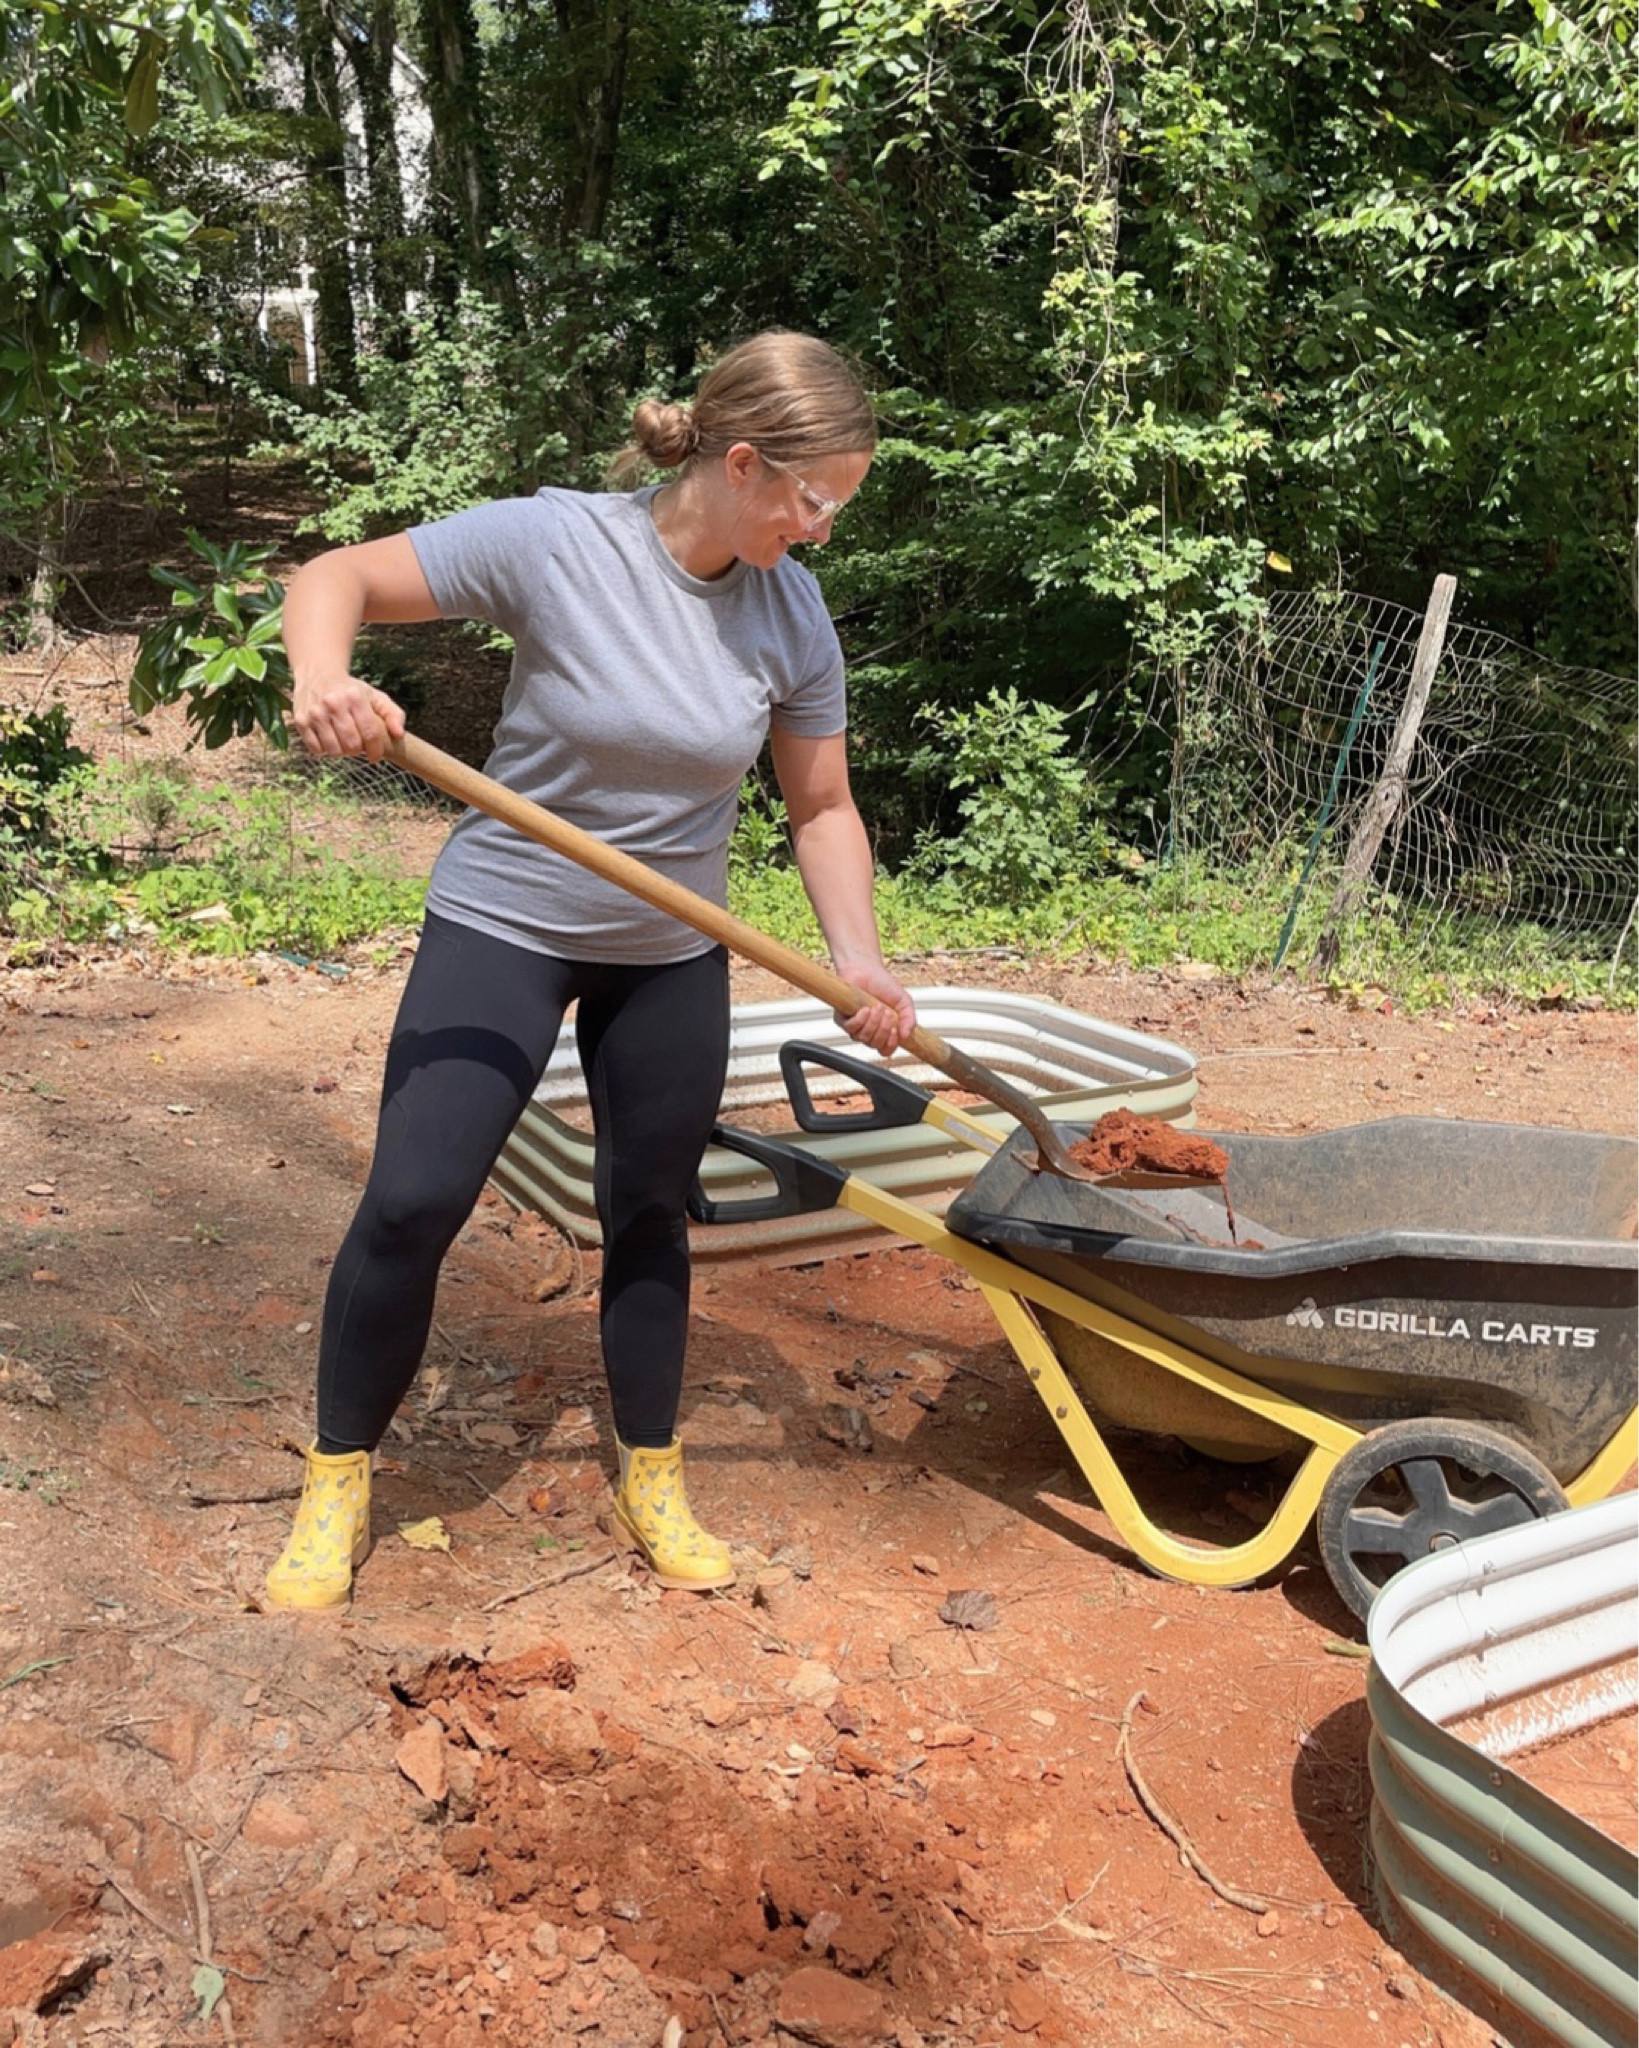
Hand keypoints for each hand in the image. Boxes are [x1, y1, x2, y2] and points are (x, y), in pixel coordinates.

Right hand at [290, 675, 406, 761]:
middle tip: (357, 743)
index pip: (370, 733)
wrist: (318, 673)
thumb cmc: (352, 690)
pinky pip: (316, 750)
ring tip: (343, 740)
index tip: (376, 756)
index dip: (376, 750)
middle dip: (358, 750)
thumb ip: (393, 714)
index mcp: (355, 697)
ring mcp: (315, 713)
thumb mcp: (375, 696)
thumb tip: (399, 734)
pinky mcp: (301, 721)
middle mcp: (333, 704)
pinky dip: (325, 750)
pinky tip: (329, 738)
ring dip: (341, 751)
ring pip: (334, 750)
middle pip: (352, 745)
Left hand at [834, 958, 915, 1055]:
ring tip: (877, 1007)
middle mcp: (869, 1030)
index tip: (895, 1030)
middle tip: (887, 1013)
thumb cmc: (883, 984)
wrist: (866, 968)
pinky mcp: (842, 1019)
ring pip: (863, 1038)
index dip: (890, 1045)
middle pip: (875, 1045)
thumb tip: (907, 1035)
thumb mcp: (903, 1001)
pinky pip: (850, 1028)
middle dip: (883, 1029)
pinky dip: (860, 1020)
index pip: (886, 1050)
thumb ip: (909, 1018)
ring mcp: (855, 1026)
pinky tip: (865, 1009)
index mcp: (883, 1030)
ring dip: (873, 1023)